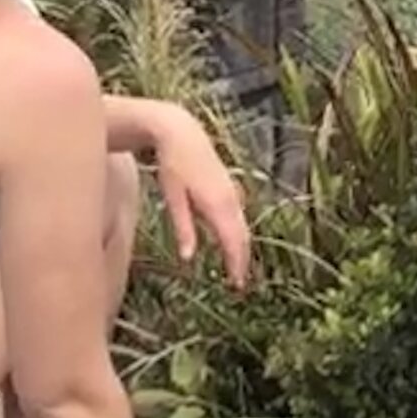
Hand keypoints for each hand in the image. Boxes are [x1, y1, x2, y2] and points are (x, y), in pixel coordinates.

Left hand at [139, 105, 253, 289]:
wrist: (183, 132)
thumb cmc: (173, 165)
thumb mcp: (173, 197)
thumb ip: (183, 227)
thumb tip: (188, 257)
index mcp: (217, 202)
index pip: (233, 240)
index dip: (237, 264)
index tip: (237, 285)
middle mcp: (230, 198)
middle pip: (243, 236)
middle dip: (243, 261)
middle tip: (239, 285)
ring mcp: (233, 191)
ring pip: (243, 226)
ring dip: (242, 248)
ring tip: (237, 271)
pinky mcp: (230, 187)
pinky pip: (239, 216)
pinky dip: (238, 234)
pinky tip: (231, 245)